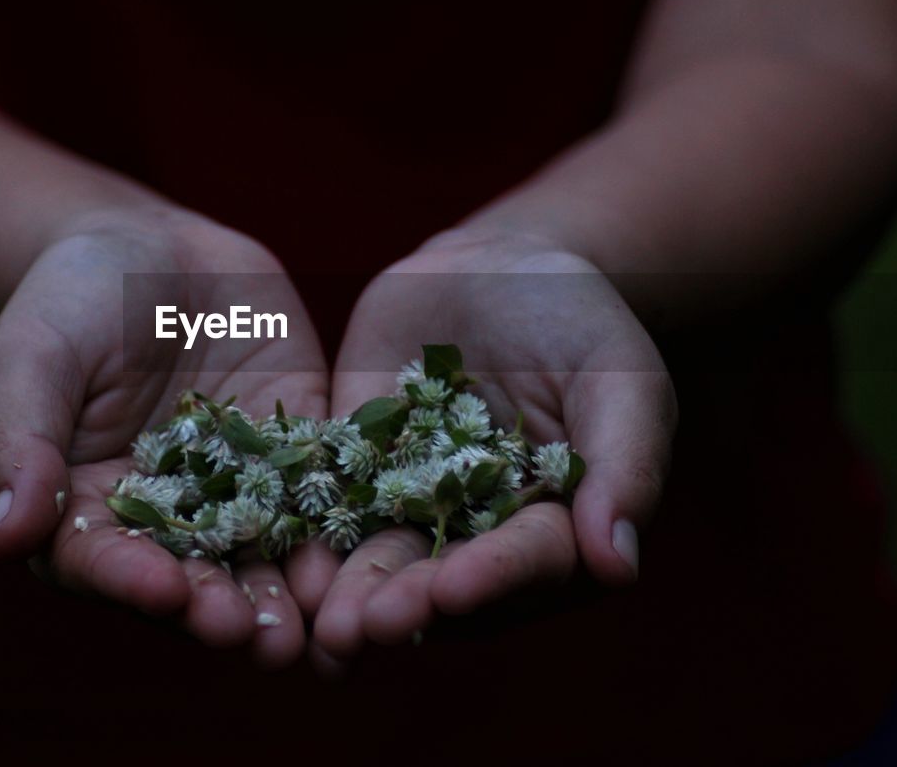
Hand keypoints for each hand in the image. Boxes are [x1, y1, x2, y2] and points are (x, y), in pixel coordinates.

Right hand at [0, 207, 329, 666]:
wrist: (147, 246)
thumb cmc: (65, 303)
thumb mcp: (28, 360)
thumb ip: (15, 444)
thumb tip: (2, 540)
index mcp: (86, 513)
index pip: (106, 563)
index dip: (134, 581)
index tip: (166, 592)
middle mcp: (167, 519)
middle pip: (194, 578)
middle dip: (226, 609)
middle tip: (260, 638)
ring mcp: (238, 487)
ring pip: (264, 552)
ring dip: (291, 592)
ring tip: (317, 624)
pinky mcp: (297, 451)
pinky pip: (324, 491)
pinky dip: (345, 522)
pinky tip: (371, 545)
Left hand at [310, 227, 676, 666]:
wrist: (494, 268)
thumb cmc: (578, 320)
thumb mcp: (619, 376)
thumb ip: (625, 463)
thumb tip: (616, 567)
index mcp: (555, 526)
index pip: (529, 563)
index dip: (492, 578)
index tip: (452, 589)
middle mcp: (479, 536)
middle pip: (444, 580)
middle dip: (406, 605)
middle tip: (364, 629)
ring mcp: (410, 508)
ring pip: (379, 561)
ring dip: (348, 596)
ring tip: (318, 625)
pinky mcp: (352, 473)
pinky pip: (323, 508)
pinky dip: (301, 538)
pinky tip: (272, 567)